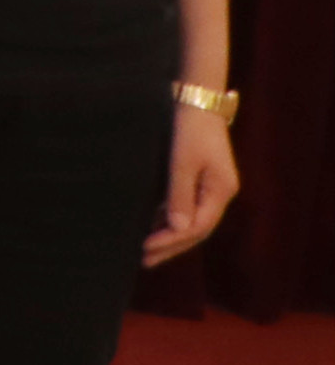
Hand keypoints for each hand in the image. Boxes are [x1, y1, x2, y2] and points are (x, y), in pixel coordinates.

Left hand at [150, 100, 244, 265]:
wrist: (196, 102)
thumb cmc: (189, 130)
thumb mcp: (182, 163)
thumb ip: (179, 196)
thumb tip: (178, 228)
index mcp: (220, 191)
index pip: (197, 227)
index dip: (171, 241)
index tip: (145, 249)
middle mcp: (219, 192)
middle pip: (196, 229)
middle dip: (171, 246)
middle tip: (144, 262)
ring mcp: (211, 187)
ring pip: (191, 220)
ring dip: (169, 236)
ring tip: (145, 251)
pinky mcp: (200, 179)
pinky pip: (185, 207)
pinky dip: (169, 219)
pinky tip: (152, 228)